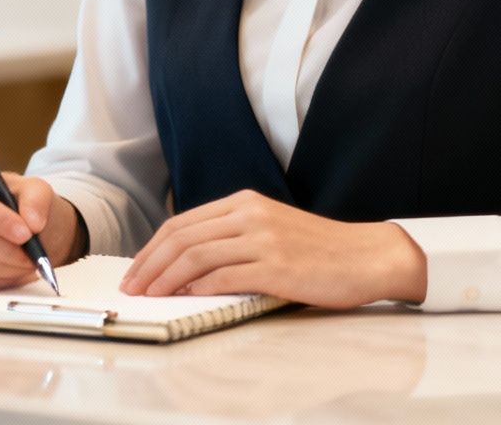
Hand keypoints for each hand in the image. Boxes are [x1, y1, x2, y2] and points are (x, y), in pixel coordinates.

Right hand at [0, 165, 82, 290]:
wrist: (17, 230)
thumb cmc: (20, 205)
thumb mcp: (35, 191)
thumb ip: (36, 200)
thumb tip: (33, 222)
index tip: (25, 233)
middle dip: (4, 250)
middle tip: (31, 256)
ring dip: (4, 268)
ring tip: (28, 264)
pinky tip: (13, 273)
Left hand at [120, 190, 427, 308]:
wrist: (368, 256)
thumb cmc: (320, 250)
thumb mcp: (271, 228)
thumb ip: (233, 237)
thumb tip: (188, 262)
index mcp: (244, 203)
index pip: (182, 223)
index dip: (152, 248)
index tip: (136, 269)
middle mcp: (250, 215)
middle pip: (182, 238)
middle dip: (150, 264)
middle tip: (132, 286)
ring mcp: (263, 240)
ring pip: (196, 256)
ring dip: (166, 279)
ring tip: (150, 296)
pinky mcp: (277, 267)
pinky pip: (225, 276)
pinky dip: (199, 288)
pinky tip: (186, 298)